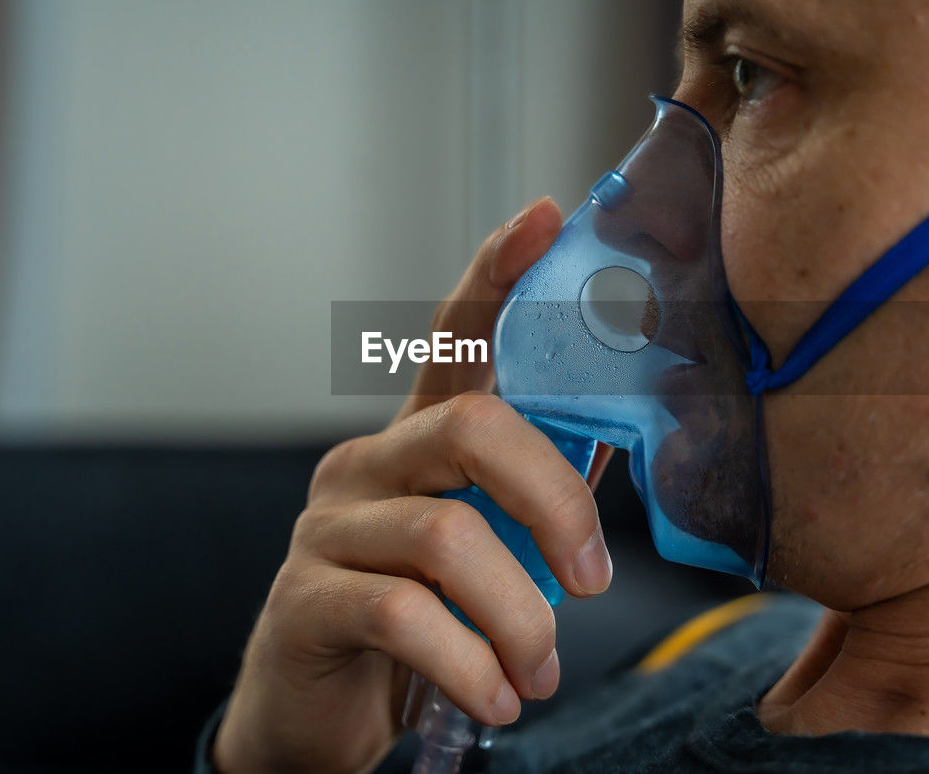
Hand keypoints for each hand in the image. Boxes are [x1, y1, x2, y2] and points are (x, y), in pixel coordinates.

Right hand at [213, 198, 615, 772]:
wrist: (322, 711)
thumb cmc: (421, 617)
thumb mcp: (486, 548)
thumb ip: (535, 495)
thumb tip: (625, 443)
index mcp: (419, 441)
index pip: (455, 338)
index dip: (496, 275)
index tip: (545, 217)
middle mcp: (368, 462)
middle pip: (475, 426)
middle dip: (555, 502)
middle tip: (591, 580)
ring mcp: (328, 524)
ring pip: (449, 537)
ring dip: (520, 619)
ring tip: (537, 672)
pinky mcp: (303, 596)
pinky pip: (405, 615)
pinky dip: (471, 664)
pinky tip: (495, 696)